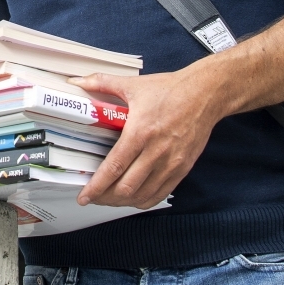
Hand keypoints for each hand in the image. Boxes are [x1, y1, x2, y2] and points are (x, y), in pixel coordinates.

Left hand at [72, 65, 217, 209]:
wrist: (206, 94)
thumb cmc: (171, 90)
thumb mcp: (134, 85)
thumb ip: (102, 84)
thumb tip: (77, 82)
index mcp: (141, 132)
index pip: (114, 167)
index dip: (96, 186)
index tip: (84, 196)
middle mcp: (156, 151)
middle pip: (126, 187)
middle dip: (105, 198)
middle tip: (93, 197)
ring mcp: (171, 163)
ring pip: (142, 195)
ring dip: (122, 202)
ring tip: (109, 199)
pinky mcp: (183, 168)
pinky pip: (160, 194)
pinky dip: (143, 200)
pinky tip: (133, 197)